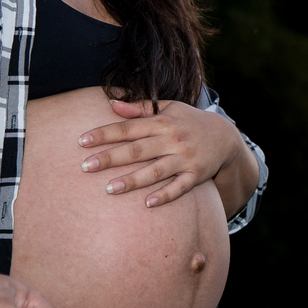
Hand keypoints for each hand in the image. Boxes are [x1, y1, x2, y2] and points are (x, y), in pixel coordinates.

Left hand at [78, 99, 253, 209]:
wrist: (226, 136)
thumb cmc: (190, 121)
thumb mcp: (169, 108)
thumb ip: (139, 107)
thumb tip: (111, 103)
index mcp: (162, 122)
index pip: (128, 128)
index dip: (105, 133)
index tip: (82, 141)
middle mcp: (172, 139)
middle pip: (137, 150)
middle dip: (111, 158)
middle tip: (85, 167)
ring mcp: (185, 158)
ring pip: (156, 171)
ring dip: (133, 180)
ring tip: (109, 189)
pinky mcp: (196, 175)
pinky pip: (180, 187)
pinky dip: (165, 195)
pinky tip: (148, 203)